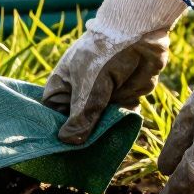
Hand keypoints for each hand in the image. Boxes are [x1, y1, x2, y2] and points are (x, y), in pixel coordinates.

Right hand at [43, 0, 190, 143]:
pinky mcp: (123, 99)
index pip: (53, 117)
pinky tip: (120, 133)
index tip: (59, 153)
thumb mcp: (89, 87)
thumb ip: (80, 116)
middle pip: (78, 126)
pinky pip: (120, 120)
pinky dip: (122, 124)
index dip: (56, 133)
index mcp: (62, 88)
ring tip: (103, 147)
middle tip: (83, 158)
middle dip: (83, 138)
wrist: (140, 34)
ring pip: (100, 125)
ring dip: (105, 131)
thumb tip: (67, 142)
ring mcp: (101, 98)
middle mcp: (79, 95)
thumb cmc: (104, 55)